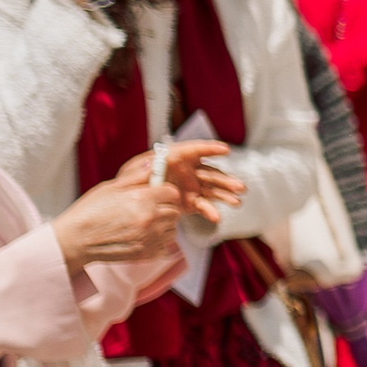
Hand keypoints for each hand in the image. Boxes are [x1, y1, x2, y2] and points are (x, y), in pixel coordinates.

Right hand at [53, 179, 183, 272]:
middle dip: (165, 207)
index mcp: (141, 199)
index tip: (156, 194)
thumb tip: (153, 164)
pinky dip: (159, 240)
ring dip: (163, 224)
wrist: (76, 240)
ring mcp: (150, 238)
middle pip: (175, 210)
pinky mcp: (147, 253)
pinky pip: (165, 244)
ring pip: (172, 228)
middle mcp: (149, 219)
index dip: (165, 192)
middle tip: (149, 208)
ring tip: (144, 222)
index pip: (172, 193)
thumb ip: (136, 177)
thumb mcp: (111, 188)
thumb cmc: (89, 211)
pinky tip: (142, 235)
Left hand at [114, 140, 241, 225]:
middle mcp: (186, 171)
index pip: (193, 150)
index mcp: (172, 159)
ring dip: (225, 195)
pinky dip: (210, 211)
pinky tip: (216, 217)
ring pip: (211, 188)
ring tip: (236, 202)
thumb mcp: (129, 177)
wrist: (127, 208)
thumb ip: (139, 171)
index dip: (209, 149)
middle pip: (209, 172)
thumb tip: (151, 163)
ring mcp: (190, 186)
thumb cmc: (127, 186)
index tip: (225, 150)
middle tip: (240, 187)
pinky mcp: (190, 202)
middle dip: (225, 180)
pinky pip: (203, 205)